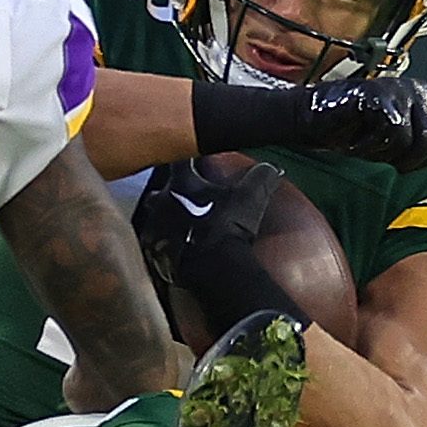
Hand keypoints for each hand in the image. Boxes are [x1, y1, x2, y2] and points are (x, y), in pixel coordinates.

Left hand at [133, 158, 298, 328]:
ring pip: (155, 216)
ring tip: (180, 222)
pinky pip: (155, 242)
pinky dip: (164, 242)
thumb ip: (261, 177)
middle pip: (160, 189)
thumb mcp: (251, 198)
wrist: (211, 267)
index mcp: (182, 183)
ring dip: (165, 217)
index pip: (180, 161)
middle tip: (185, 195)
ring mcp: (154, 227)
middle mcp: (161, 201)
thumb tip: (273, 167)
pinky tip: (176, 246)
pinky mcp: (153, 251)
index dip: (187, 158)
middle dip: (171, 191)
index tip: (193, 159)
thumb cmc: (228, 226)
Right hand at [293, 77, 426, 170]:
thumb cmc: (350, 130)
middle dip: (406, 160)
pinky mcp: (378, 95)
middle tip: (380, 157)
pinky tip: (354, 139)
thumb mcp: (392, 141)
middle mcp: (414, 90)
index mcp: (423, 98)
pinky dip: (369, 144)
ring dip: (382, 152)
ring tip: (364, 144)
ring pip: (409, 140)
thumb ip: (418, 144)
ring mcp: (397, 90)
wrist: (309, 118)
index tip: (406, 166)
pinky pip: (389, 132)